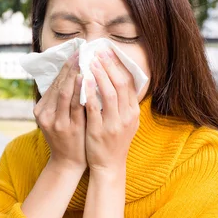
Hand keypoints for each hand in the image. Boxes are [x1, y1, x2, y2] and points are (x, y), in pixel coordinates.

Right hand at [33, 51, 86, 172]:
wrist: (68, 163)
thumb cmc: (67, 137)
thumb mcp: (58, 117)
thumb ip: (60, 100)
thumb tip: (71, 75)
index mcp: (41, 110)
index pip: (54, 83)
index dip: (65, 67)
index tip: (75, 52)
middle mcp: (45, 114)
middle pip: (58, 85)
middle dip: (70, 67)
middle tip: (81, 50)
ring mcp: (56, 122)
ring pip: (65, 93)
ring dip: (75, 75)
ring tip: (83, 60)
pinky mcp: (68, 128)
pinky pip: (75, 105)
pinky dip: (81, 90)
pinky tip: (87, 79)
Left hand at [84, 49, 139, 173]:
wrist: (109, 166)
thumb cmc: (114, 141)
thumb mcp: (124, 121)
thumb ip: (123, 102)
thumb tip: (117, 78)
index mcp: (133, 112)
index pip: (129, 83)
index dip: (119, 66)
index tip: (109, 52)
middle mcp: (127, 116)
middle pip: (121, 85)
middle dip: (110, 66)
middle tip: (99, 51)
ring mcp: (114, 124)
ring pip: (110, 94)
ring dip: (100, 75)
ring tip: (92, 61)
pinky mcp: (100, 130)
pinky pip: (95, 107)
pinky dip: (90, 92)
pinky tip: (83, 80)